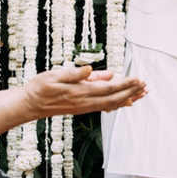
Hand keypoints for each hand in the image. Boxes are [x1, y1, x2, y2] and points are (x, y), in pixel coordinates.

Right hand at [24, 66, 147, 117]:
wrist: (31, 104)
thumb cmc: (41, 87)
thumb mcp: (55, 75)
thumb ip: (75, 73)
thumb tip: (92, 69)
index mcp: (80, 91)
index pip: (108, 88)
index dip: (125, 84)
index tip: (138, 79)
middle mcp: (85, 101)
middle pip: (114, 98)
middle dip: (131, 92)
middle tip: (146, 86)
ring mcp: (84, 106)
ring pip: (111, 104)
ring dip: (127, 98)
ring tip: (141, 94)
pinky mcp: (82, 108)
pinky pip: (104, 107)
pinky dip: (117, 104)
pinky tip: (125, 102)